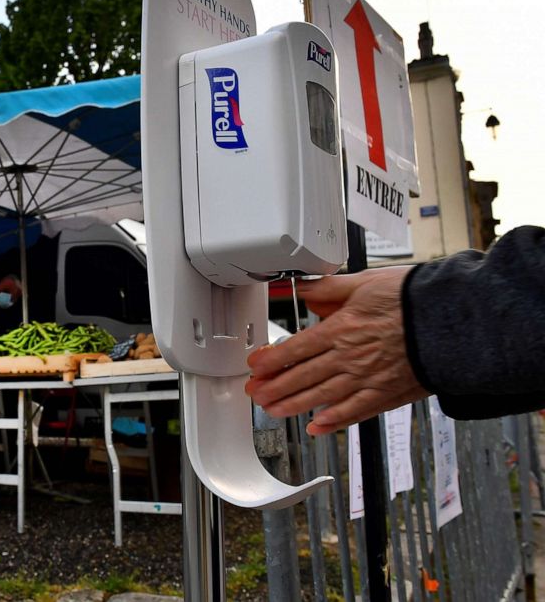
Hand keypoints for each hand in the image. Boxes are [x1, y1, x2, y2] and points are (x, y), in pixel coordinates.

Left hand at [245, 267, 428, 434]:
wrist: (454, 321)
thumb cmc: (412, 299)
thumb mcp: (363, 282)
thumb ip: (326, 288)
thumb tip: (298, 288)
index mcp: (340, 329)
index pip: (294, 348)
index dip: (271, 360)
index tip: (256, 366)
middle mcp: (349, 358)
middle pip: (301, 376)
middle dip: (274, 387)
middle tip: (255, 393)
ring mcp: (367, 379)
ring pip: (321, 397)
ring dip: (293, 406)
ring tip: (273, 411)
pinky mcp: (386, 394)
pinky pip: (354, 412)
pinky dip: (333, 422)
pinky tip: (316, 427)